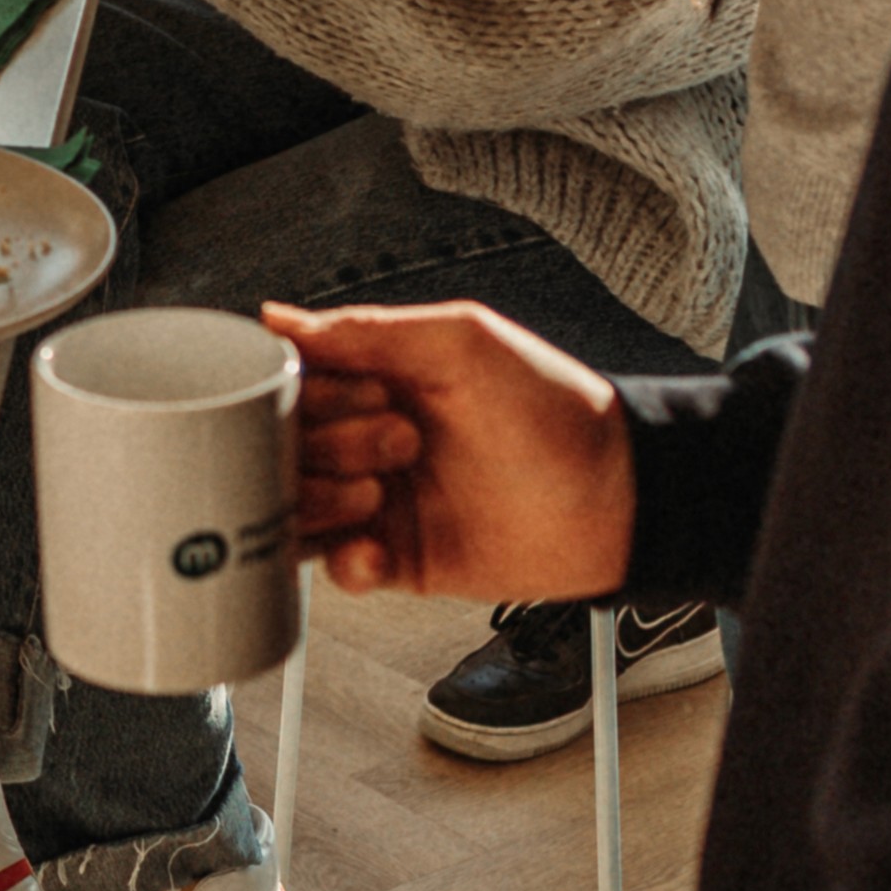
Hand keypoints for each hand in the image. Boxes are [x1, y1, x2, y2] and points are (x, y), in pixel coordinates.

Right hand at [280, 296, 636, 604]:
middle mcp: (369, 436)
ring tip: (376, 498)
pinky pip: (336, 568)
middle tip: (396, 443)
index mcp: (378, 378)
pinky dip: (343, 563)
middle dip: (327, 448)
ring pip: (297, 508)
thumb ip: (366, 330)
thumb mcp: (462, 341)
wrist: (614, 497)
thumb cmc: (553, 408)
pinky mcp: (400, 558)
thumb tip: (275, 323)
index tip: (361, 395)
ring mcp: (381, 499)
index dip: (311, 393)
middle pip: (285, 447)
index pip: (293, 383)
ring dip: (320, 504)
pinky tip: (374, 550)